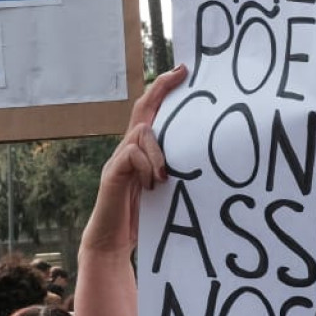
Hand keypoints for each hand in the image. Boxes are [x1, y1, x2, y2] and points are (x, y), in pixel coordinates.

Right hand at [82, 65, 188, 256]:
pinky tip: (153, 183)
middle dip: (160, 90)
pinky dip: (146, 165)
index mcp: (141, 152)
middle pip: (141, 111)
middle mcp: (127, 150)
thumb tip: (205, 160)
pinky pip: (130, 156)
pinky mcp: (112, 175)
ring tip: (164, 176)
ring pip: (140, 133)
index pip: (150, 113)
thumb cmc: (140, 219)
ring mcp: (118, 161)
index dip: (163, 90)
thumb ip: (173, 171)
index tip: (182, 71)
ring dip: (158, 150)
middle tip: (180, 74)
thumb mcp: (163, 190)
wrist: (110, 244)